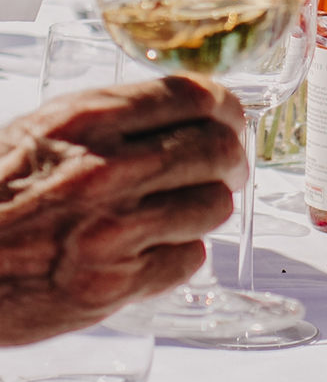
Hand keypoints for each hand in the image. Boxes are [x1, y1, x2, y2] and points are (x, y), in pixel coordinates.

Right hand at [0, 75, 245, 343]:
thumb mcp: (40, 130)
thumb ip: (108, 118)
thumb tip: (181, 110)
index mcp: (87, 119)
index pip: (194, 96)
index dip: (225, 107)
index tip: (230, 117)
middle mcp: (107, 168)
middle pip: (217, 150)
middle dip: (231, 158)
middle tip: (227, 167)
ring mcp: (113, 229)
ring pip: (212, 205)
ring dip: (207, 206)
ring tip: (184, 209)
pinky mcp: (112, 285)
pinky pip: (188, 259)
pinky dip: (181, 254)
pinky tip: (154, 250)